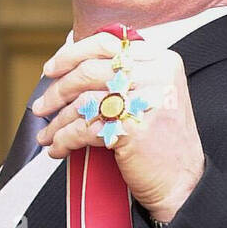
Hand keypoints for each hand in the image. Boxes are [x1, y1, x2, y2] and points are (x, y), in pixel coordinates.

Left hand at [33, 30, 204, 222]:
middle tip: (43, 105)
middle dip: (58, 89)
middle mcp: (157, 76)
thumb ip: (127, 76)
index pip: (108, 44)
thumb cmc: (163, 143)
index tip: (52, 69)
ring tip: (48, 132)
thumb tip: (74, 66)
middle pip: (91, 71)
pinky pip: (85, 128)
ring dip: (59, 120)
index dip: (72, 54)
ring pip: (85, 101)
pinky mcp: (133, 129)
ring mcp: (146, 101)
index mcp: (161, 62)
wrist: (183, 183)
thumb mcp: (155, 96)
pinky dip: (65, 139)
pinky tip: (59, 148)